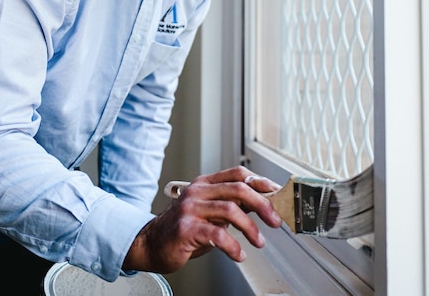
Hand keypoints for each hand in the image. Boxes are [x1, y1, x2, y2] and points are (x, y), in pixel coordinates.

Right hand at [122, 166, 281, 273]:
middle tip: (275, 221)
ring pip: (230, 210)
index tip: (277, 193)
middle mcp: (197, 192)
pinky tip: (239, 254)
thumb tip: (262, 206)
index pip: (238, 174)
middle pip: (238, 189)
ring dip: (251, 228)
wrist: (151, 244)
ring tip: (259, 242)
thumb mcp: (208, 213)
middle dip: (263, 205)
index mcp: (204, 184)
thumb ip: (230, 206)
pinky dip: (233, 247)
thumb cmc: (183, 230)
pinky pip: (217, 234)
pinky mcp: (186, 228)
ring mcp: (190, 209)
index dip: (261, 182)